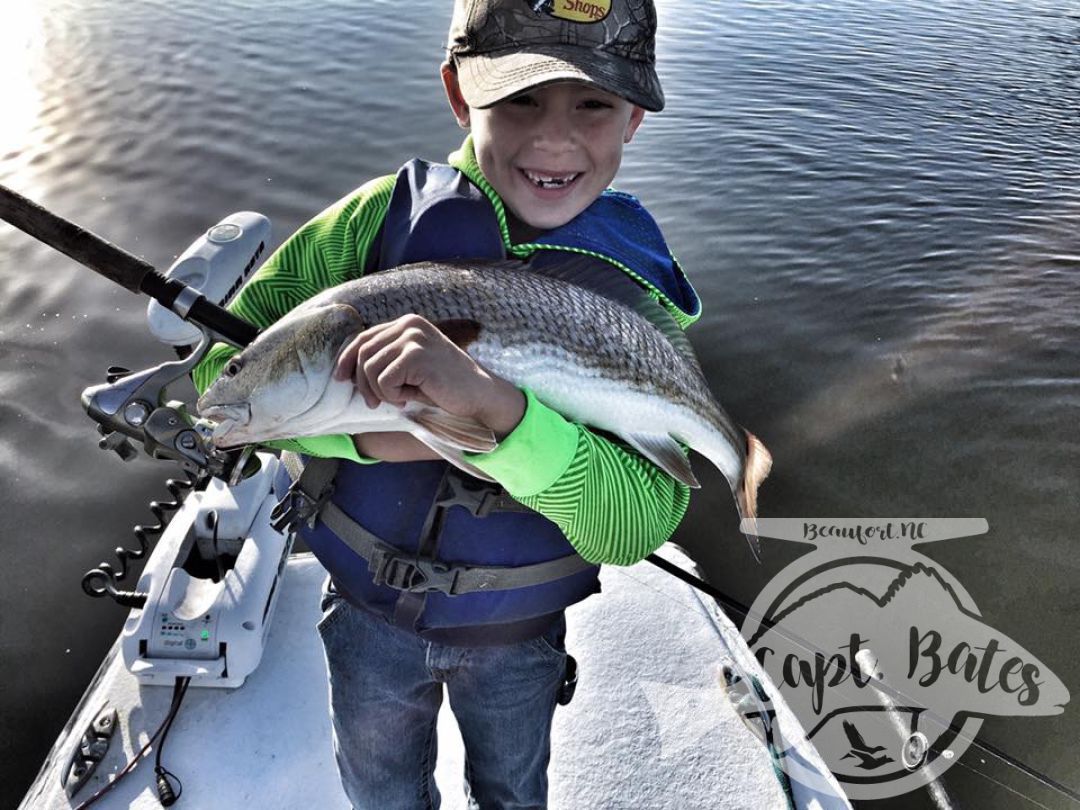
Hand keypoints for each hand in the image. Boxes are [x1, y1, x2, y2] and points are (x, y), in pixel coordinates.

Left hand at [333, 314, 524, 438]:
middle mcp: (409, 324)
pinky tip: (410, 398)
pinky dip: (393, 395)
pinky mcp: (416, 356)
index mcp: (408, 323)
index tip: (341, 378)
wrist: (478, 395)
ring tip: (401, 398)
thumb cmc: (443, 385)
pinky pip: (385, 380)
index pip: (364, 337)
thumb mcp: (411, 366)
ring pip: (371, 368)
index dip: (347, 359)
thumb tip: (348, 371)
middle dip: (363, 383)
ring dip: (381, 392)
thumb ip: (387, 359)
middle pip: (363, 352)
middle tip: (375, 403)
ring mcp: (413, 338)